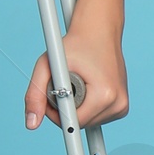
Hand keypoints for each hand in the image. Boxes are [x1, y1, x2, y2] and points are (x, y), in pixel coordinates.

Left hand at [25, 16, 128, 131]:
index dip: (56, 113)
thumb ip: (35, 95)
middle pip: (80, 124)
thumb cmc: (75, 44)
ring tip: (74, 84)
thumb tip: (31, 124)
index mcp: (105, 95)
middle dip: (65, 109)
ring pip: (88, 122)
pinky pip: (97, 117)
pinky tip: (85, 89)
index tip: (50, 99)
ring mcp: (122, 106)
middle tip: (60, 85)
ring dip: (76, 108)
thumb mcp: (48, 65)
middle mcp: (118, 103)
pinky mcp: (122, 106)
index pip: (73, 123)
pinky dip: (86, 107)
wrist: (99, 30)